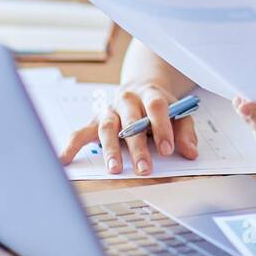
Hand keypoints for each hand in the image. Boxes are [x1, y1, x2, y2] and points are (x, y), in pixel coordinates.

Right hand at [59, 79, 198, 175]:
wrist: (141, 86)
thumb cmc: (160, 105)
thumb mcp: (179, 112)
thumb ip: (184, 131)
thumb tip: (191, 152)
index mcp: (150, 94)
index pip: (156, 108)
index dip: (162, 128)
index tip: (167, 149)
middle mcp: (127, 99)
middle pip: (131, 121)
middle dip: (137, 146)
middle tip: (144, 168)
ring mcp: (110, 110)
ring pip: (107, 127)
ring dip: (110, 149)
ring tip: (114, 168)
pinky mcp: (96, 120)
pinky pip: (81, 132)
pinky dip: (72, 145)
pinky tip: (64, 159)